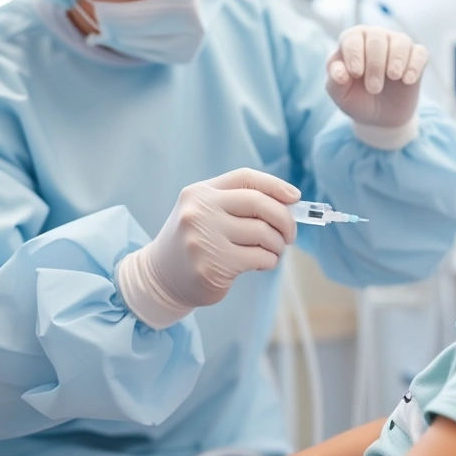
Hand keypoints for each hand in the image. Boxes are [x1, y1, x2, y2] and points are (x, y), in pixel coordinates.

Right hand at [118, 169, 298, 327]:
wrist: (161, 277)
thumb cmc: (195, 242)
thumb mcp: (206, 213)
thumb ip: (239, 205)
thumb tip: (289, 204)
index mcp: (200, 193)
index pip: (245, 178)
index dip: (275, 186)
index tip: (295, 197)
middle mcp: (199, 211)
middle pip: (259, 203)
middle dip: (285, 219)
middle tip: (290, 235)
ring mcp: (204, 238)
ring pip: (263, 233)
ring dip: (277, 245)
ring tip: (272, 251)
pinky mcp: (212, 265)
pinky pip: (259, 257)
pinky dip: (269, 260)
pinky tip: (262, 264)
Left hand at [326, 26, 427, 127]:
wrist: (380, 117)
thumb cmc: (357, 99)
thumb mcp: (340, 95)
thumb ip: (335, 82)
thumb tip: (340, 72)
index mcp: (353, 42)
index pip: (352, 37)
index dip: (354, 53)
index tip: (356, 74)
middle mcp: (375, 38)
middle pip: (377, 38)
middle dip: (375, 64)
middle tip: (374, 88)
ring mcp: (397, 45)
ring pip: (400, 41)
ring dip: (396, 61)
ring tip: (394, 77)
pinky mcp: (416, 57)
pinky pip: (419, 53)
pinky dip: (414, 65)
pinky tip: (408, 80)